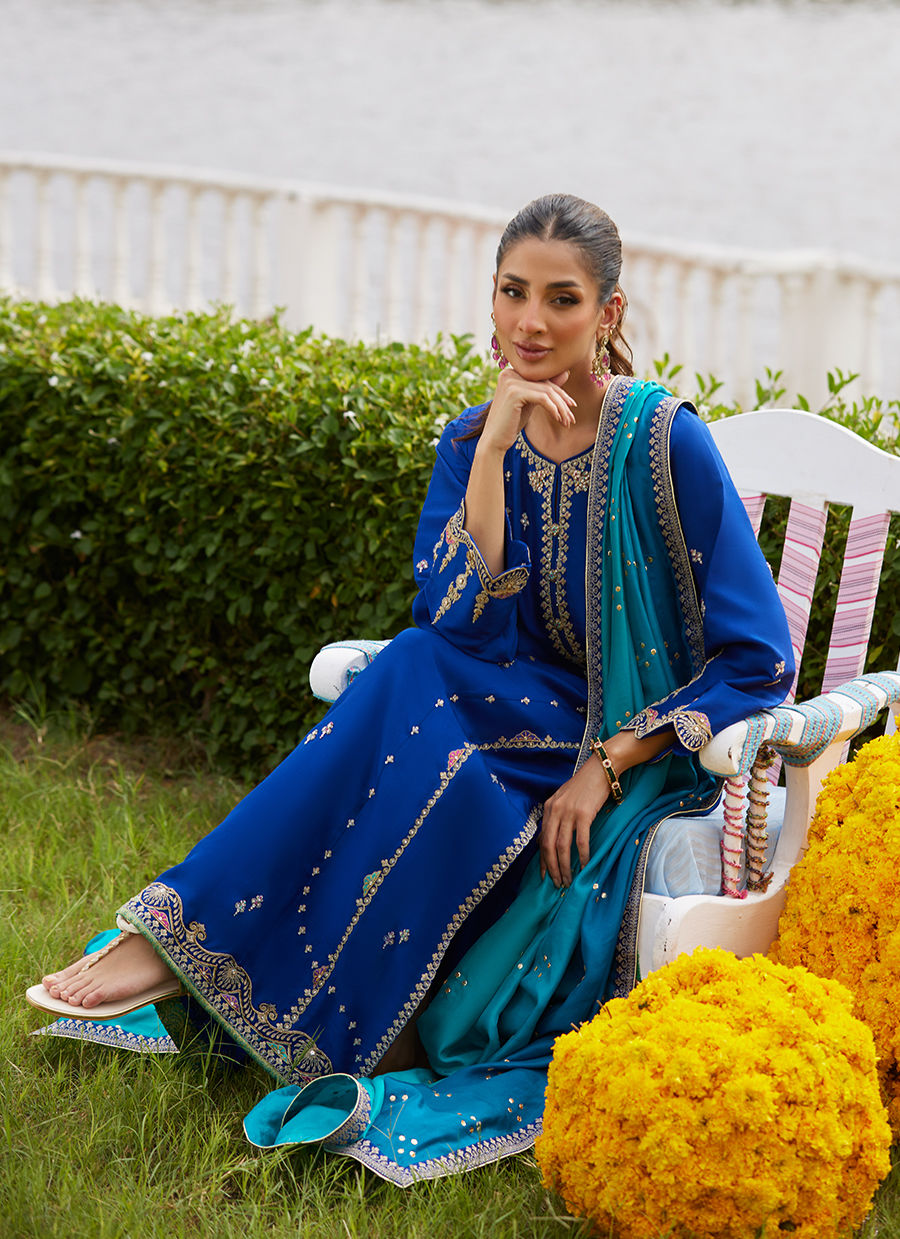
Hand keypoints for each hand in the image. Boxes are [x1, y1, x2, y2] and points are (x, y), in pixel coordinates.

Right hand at [479, 365, 574, 456]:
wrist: (494, 441)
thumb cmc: (511, 423)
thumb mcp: (530, 403)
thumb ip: (544, 388)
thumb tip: (566, 373)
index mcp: (511, 373)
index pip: (542, 379)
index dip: (559, 393)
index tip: (571, 406)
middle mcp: (509, 373)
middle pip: (545, 384)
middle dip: (562, 401)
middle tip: (571, 417)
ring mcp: (511, 381)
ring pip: (547, 391)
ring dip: (561, 408)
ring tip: (567, 422)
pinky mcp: (514, 392)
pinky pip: (542, 398)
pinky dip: (553, 409)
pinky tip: (558, 419)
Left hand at [540, 757, 610, 887]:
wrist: (601, 769)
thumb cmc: (585, 785)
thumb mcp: (564, 799)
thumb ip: (556, 816)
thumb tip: (551, 838)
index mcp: (549, 808)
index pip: (541, 839)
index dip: (542, 860)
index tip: (543, 875)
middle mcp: (555, 811)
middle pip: (549, 846)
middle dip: (552, 868)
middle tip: (557, 883)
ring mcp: (568, 812)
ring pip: (563, 846)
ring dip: (565, 866)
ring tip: (568, 880)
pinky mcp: (584, 814)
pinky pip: (580, 841)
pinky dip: (582, 856)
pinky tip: (585, 866)